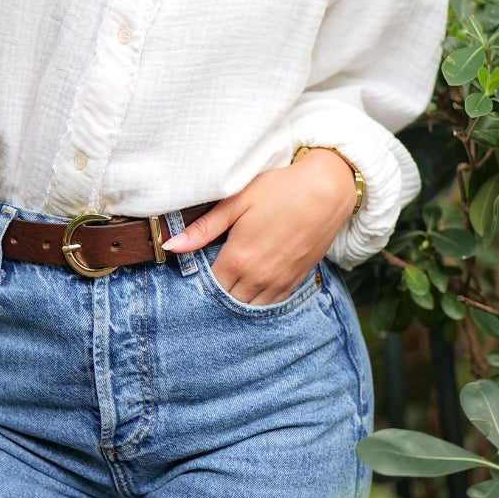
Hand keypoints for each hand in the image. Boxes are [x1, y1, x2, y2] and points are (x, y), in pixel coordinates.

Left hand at [161, 149, 357, 304]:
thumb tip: (170, 245)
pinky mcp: (295, 281)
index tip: (191, 274)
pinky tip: (250, 289)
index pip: (208, 287)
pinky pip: (271, 305)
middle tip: (207, 282)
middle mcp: (258, 278)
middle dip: (214, 296)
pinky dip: (257, 301)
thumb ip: (203, 228)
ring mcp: (279, 282)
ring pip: (249, 308)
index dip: (197, 283)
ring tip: (227, 288)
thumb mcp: (236, 201)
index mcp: (238, 258)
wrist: (328, 191)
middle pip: (227, 302)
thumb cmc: (280, 189)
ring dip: (236, 302)